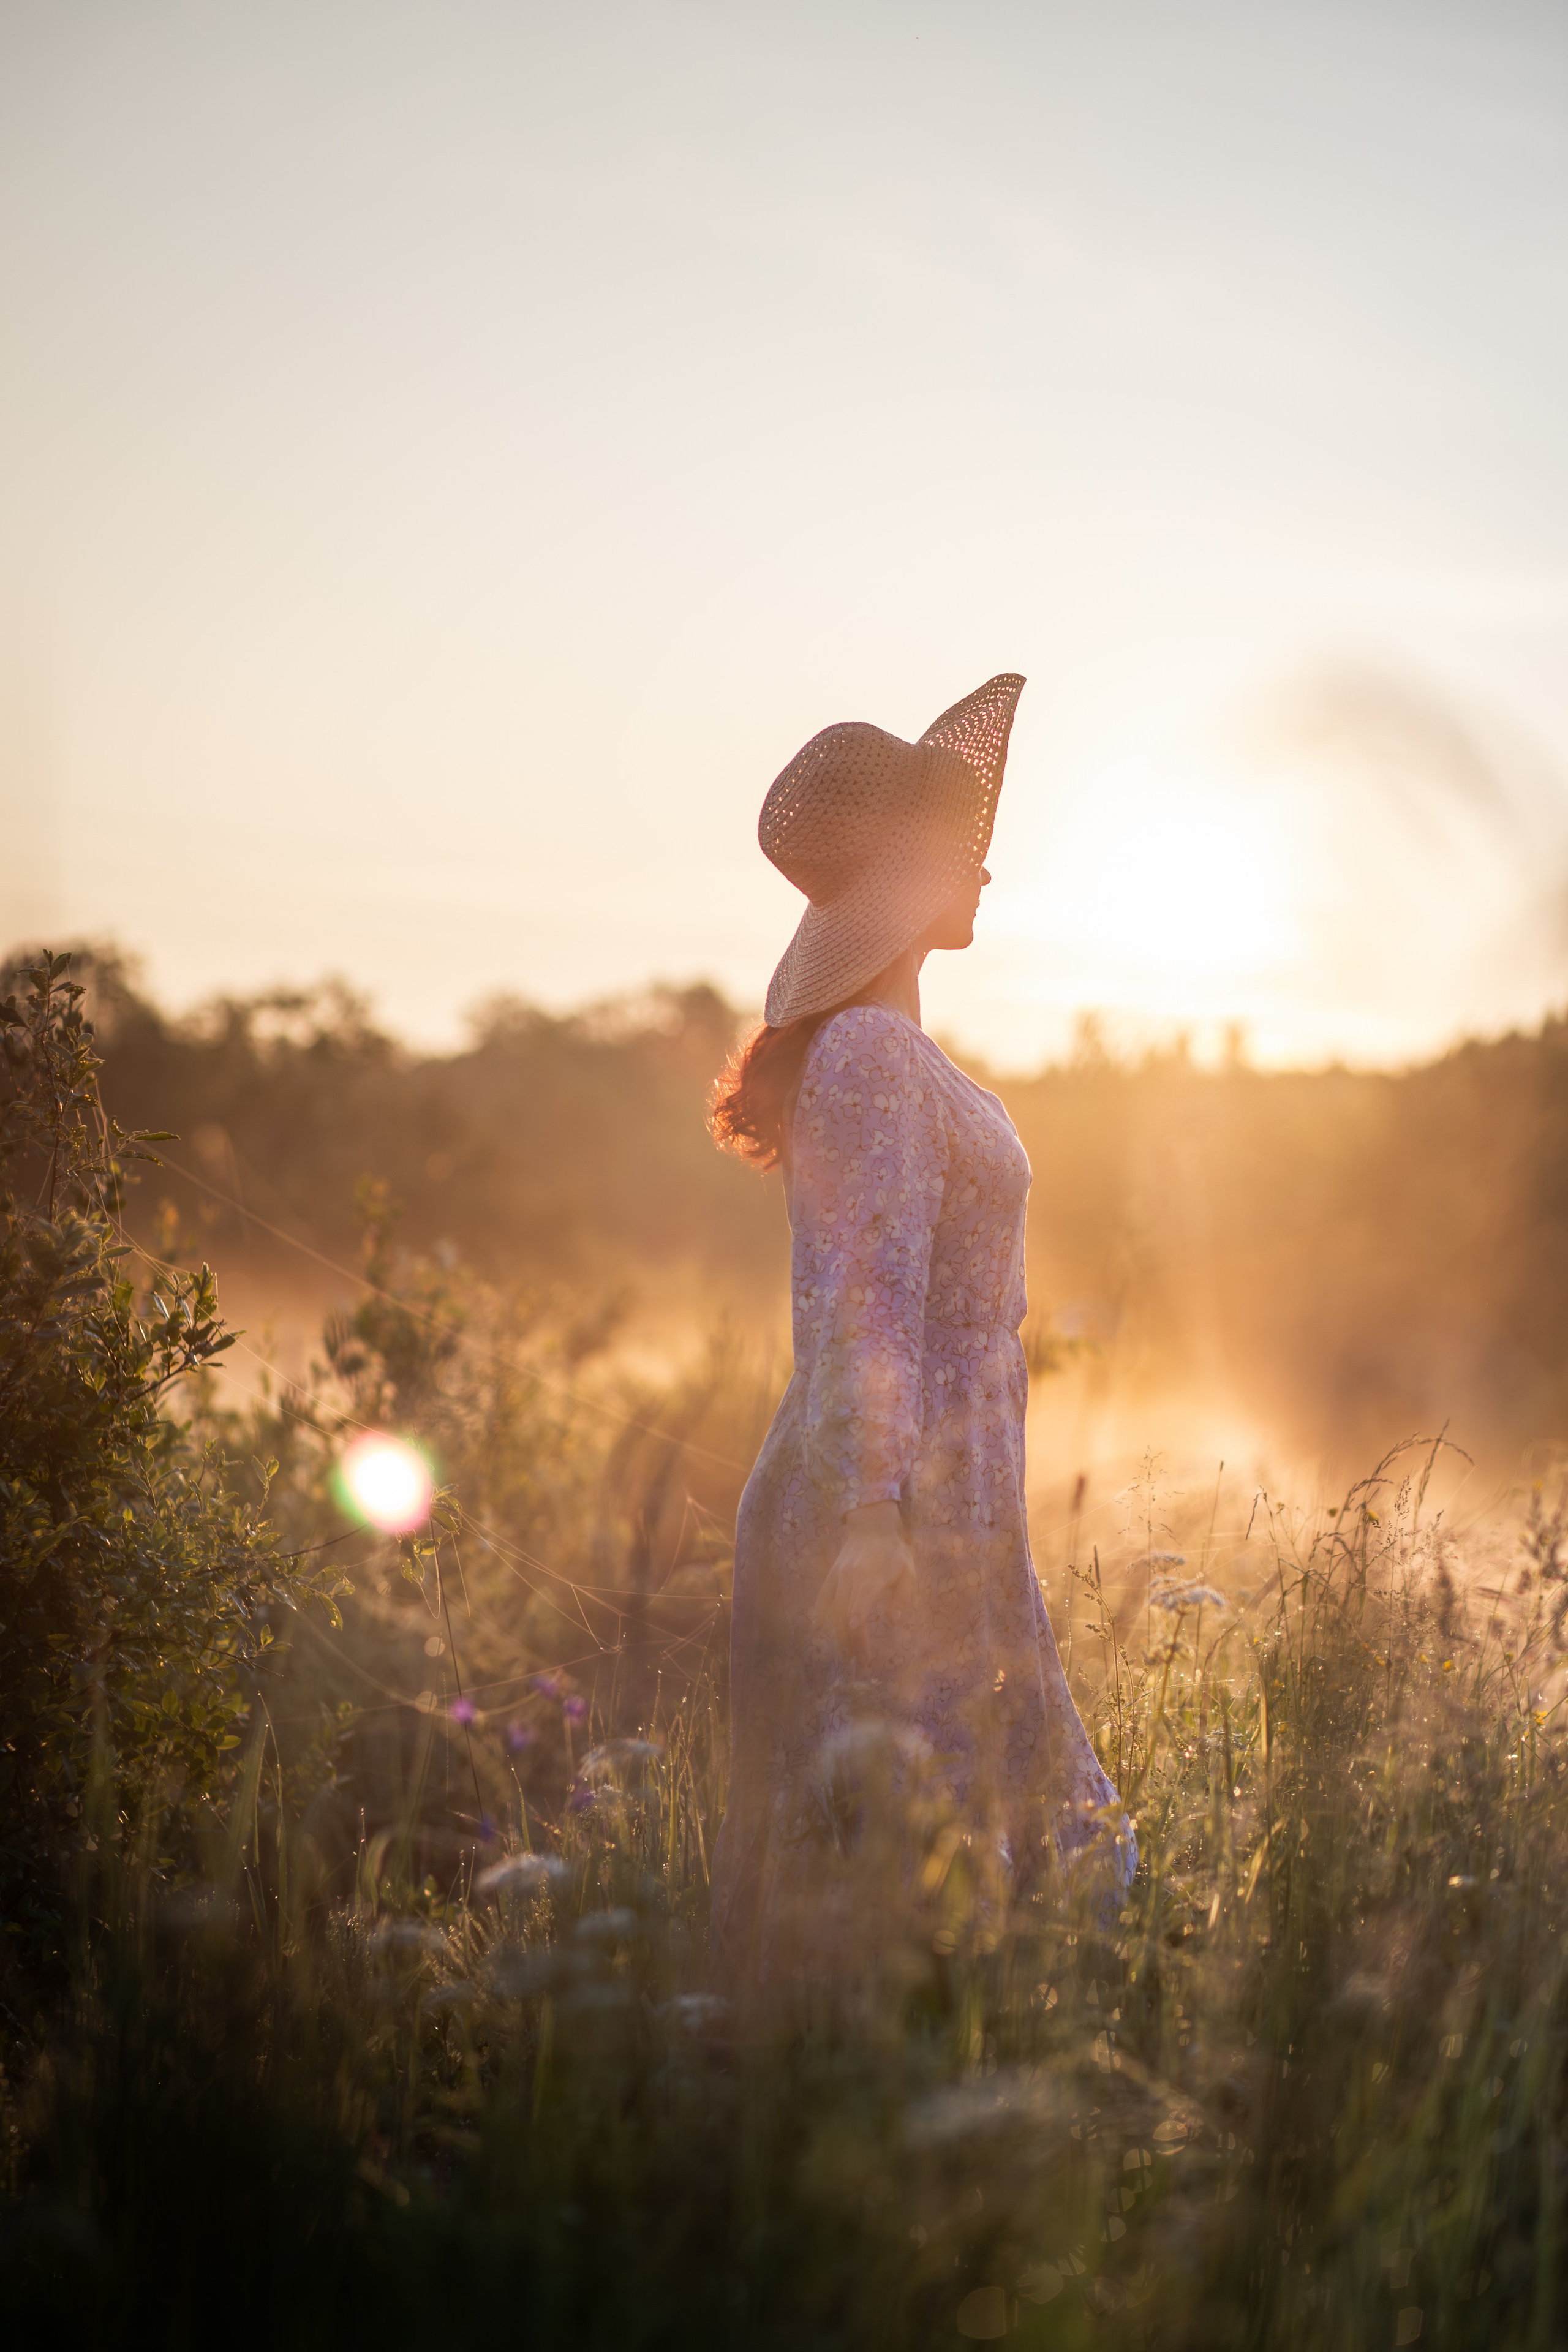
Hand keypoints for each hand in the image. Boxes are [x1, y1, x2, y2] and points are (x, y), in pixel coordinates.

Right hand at [811, 1500, 914, 1664]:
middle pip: (846, 1615)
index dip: (857, 1625)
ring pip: (833, 1611)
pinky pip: (822, 1598)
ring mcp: (838, 1577)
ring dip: (839, 1634)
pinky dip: (820, 1613)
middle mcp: (851, 1578)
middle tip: (861, 1662)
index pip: (860, 1604)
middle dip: (852, 1641)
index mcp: (871, 1577)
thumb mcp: (908, 1571)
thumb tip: (893, 1620)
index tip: (857, 1645)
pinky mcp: (831, 1576)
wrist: (872, 1526)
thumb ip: (903, 1596)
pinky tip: (818, 1627)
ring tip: (847, 1654)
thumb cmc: (895, 1552)